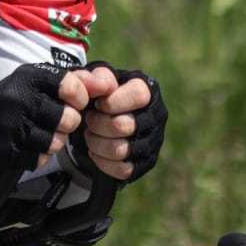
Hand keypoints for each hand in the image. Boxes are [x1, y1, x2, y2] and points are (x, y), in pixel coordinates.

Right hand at [0, 62, 98, 175]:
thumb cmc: (16, 101)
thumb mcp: (39, 83)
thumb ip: (76, 81)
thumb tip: (108, 83)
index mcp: (29, 77)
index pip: (72, 87)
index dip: (79, 99)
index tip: (74, 103)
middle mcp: (17, 98)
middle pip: (68, 120)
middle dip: (67, 125)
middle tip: (55, 122)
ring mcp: (9, 126)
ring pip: (54, 143)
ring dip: (53, 143)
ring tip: (41, 135)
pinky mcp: (4, 150)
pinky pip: (38, 160)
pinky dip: (37, 157)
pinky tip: (27, 147)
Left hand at [73, 62, 167, 182]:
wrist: (101, 118)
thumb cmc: (101, 93)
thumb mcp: (97, 77)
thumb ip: (98, 76)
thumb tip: (104, 86)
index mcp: (149, 90)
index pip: (138, 95)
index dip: (111, 102)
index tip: (97, 104)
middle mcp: (157, 116)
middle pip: (124, 125)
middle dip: (97, 124)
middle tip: (89, 120)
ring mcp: (154, 141)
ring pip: (121, 150)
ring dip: (96, 143)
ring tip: (90, 134)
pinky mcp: (146, 163)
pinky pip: (123, 169)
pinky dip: (102, 161)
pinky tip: (95, 151)